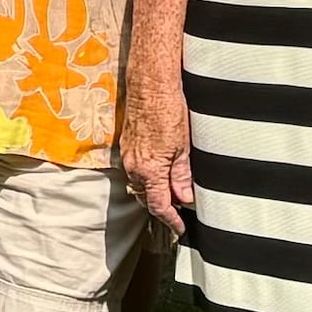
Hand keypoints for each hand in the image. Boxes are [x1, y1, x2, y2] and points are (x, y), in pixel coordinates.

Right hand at [121, 88, 190, 229]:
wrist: (150, 84)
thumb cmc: (168, 109)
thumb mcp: (183, 147)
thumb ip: (181, 176)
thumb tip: (185, 198)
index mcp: (149, 171)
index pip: (159, 205)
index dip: (171, 220)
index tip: (180, 228)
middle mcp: (134, 166)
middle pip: (146, 198)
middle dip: (162, 208)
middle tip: (180, 213)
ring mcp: (128, 155)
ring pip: (140, 184)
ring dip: (154, 192)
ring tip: (172, 194)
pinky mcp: (127, 144)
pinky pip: (136, 169)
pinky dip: (148, 177)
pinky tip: (160, 172)